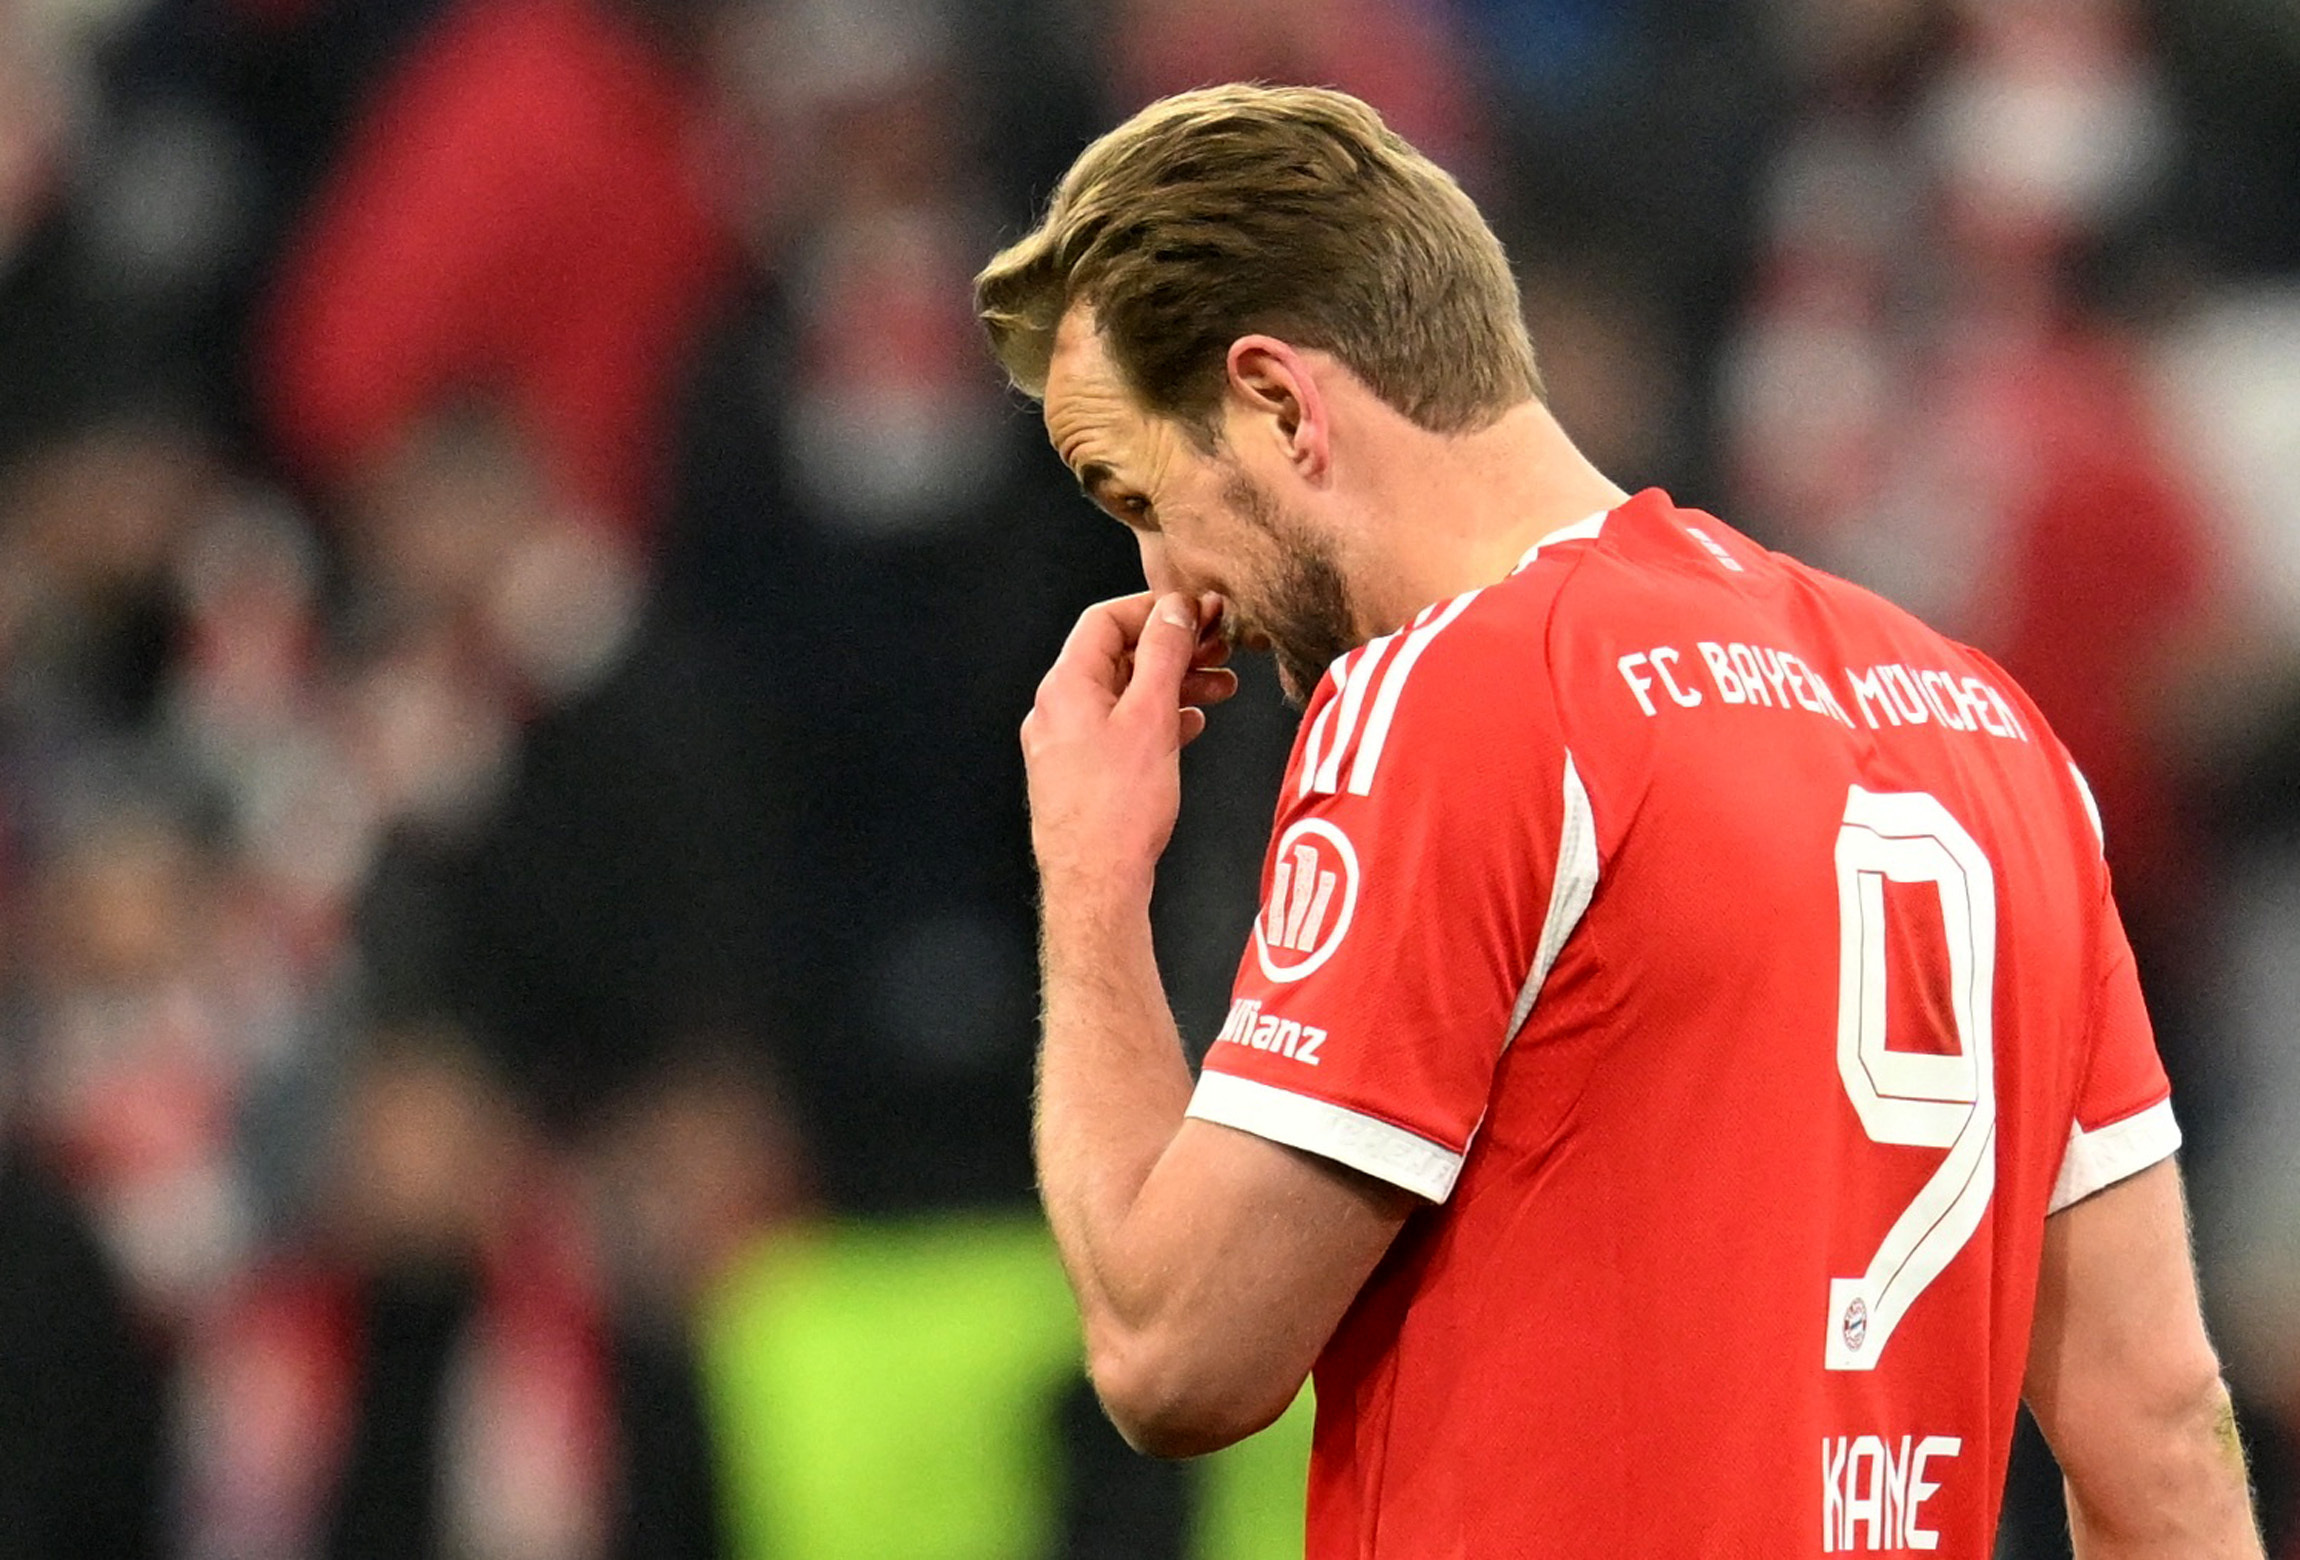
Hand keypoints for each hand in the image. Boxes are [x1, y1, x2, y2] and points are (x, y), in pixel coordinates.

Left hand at [1023, 591, 1238, 905]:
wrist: (1096, 882)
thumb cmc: (1118, 809)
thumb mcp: (1151, 716)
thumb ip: (1164, 655)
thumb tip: (1175, 610)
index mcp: (1067, 685)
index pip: (1106, 620)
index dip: (1155, 609)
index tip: (1197, 612)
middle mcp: (1058, 709)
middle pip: (1118, 656)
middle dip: (1173, 648)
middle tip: (1219, 647)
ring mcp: (1066, 743)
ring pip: (1124, 694)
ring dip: (1173, 684)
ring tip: (1221, 687)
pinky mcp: (1080, 773)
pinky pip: (1120, 728)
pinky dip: (1157, 717)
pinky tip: (1191, 725)